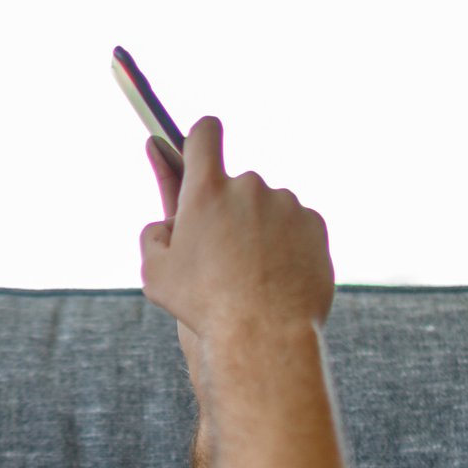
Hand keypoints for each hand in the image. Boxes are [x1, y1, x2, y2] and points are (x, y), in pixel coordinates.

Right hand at [138, 117, 333, 341]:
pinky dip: (287, 246)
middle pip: (236, 184)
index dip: (201, 138)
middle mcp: (249, 187)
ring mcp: (286, 204)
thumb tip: (166, 223)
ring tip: (252, 276)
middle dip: (229, 210)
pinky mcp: (314, 224)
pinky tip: (277, 278)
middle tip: (222, 255)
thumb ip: (154, 236)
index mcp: (207, 191)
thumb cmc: (204, 307)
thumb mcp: (156, 274)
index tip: (201, 147)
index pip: (204, 133)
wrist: (264, 335)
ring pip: (268, 208)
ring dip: (259, 231)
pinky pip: (295, 227)